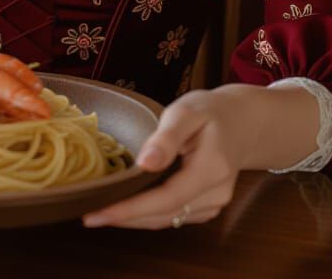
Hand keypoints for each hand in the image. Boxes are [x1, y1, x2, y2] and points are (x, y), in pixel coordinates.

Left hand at [83, 86, 253, 229]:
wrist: (242, 121)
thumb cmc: (211, 111)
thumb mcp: (186, 111)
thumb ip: (166, 137)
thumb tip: (144, 163)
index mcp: (211, 168)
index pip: (165, 198)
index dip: (129, 210)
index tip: (98, 213)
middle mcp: (215, 194)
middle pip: (163, 215)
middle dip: (125, 217)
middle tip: (89, 214)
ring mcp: (213, 204)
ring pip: (167, 220)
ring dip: (135, 218)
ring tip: (102, 210)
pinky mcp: (208, 207)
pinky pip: (174, 215)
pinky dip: (149, 212)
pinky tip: (129, 204)